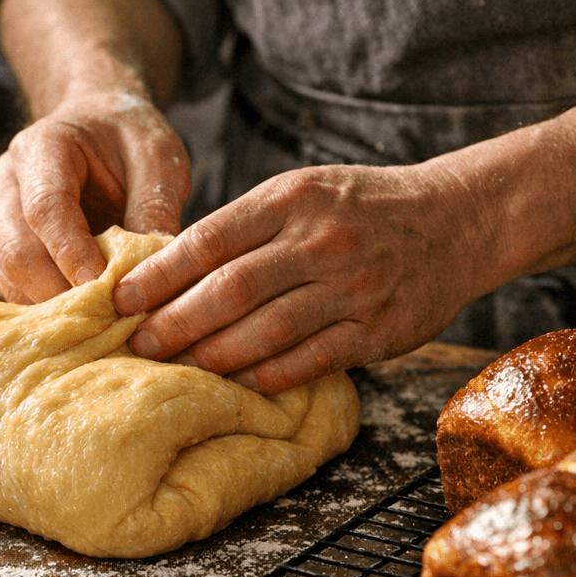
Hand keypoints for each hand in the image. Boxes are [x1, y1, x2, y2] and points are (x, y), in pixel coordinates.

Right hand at [0, 90, 190, 303]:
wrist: (95, 128)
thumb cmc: (127, 140)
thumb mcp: (158, 158)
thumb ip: (156, 207)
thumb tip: (153, 269)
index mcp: (41, 147)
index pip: (46, 208)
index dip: (72, 253)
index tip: (106, 287)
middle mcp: (3, 181)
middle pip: (17, 251)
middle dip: (62, 293)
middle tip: (111, 318)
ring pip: (9, 276)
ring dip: (52, 307)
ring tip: (101, 320)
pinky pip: (12, 286)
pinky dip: (44, 307)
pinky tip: (83, 314)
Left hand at [111, 164, 488, 394]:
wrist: (453, 220)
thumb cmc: (358, 209)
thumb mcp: (301, 193)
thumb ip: (244, 227)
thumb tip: (166, 270)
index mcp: (292, 199)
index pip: (210, 240)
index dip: (160, 274)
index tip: (122, 299)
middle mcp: (321, 240)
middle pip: (232, 290)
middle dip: (176, 322)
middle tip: (138, 345)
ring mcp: (353, 286)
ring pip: (267, 330)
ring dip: (214, 355)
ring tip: (177, 369)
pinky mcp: (378, 329)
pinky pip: (311, 360)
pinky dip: (268, 376)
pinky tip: (236, 384)